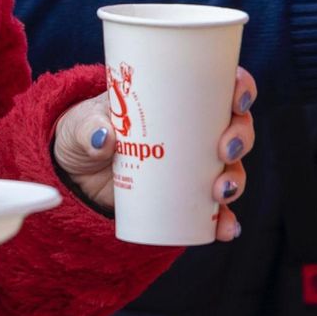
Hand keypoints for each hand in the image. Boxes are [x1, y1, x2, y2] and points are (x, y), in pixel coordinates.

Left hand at [54, 67, 256, 241]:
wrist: (76, 173)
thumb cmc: (85, 132)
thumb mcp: (81, 124)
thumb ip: (88, 128)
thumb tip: (104, 137)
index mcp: (176, 99)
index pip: (221, 87)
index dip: (240, 89)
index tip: (237, 100)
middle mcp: (194, 131)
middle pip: (235, 128)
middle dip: (241, 138)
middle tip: (224, 149)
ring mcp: (192, 166)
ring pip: (231, 169)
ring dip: (236, 180)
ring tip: (219, 190)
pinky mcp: (185, 198)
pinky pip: (214, 210)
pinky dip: (224, 220)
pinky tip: (225, 228)